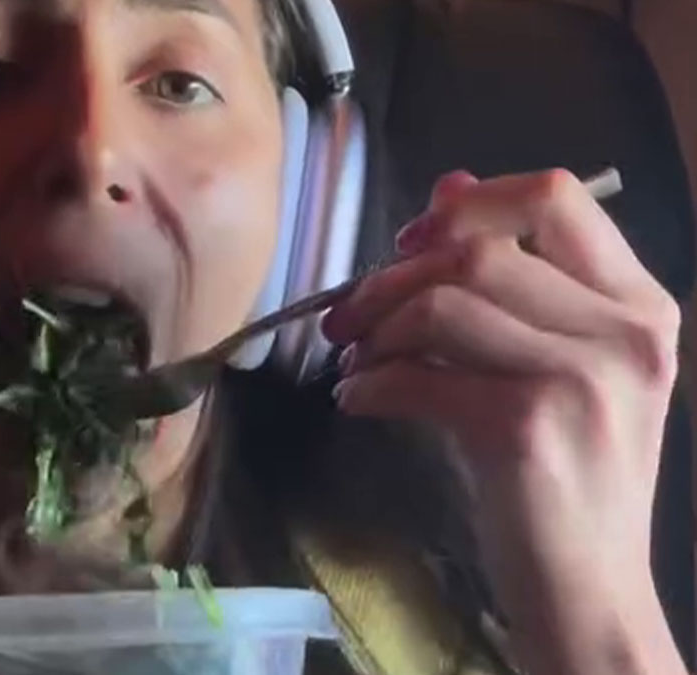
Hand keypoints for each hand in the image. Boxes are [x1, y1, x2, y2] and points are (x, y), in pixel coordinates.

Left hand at [321, 169, 686, 674]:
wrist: (588, 589)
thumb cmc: (566, 477)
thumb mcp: (557, 366)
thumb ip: (515, 279)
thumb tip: (447, 187)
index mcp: (638, 304)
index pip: (554, 195)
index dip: (467, 205)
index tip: (410, 242)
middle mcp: (624, 331)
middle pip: (477, 248)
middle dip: (390, 278)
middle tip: (349, 317)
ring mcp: (581, 378)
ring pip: (442, 303)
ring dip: (375, 331)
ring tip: (354, 363)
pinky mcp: (527, 427)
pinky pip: (418, 374)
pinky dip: (370, 384)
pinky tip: (358, 402)